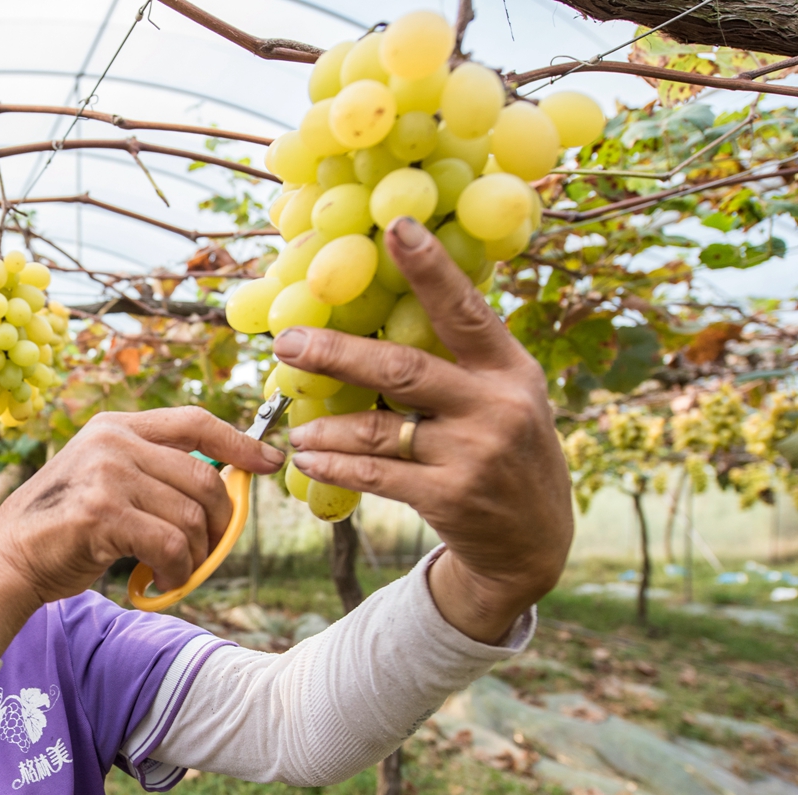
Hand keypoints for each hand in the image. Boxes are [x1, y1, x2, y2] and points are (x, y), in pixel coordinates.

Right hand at [0, 407, 283, 651]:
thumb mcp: (105, 480)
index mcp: (116, 426)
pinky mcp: (103, 512)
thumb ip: (152, 472)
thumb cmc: (62, 529)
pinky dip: (177, 571)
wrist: (8, 561)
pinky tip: (161, 580)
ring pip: (192, 517)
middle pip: (204, 479)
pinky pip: (171, 545)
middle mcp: (112, 441)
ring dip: (195, 555)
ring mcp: (107, 474)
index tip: (268, 461)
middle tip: (208, 551)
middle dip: (220, 523)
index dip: (240, 442)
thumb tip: (224, 482)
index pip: (195, 422)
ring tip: (175, 569)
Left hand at [274, 216, 572, 643]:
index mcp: (509, 370)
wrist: (532, 542)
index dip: (431, 269)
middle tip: (286, 342)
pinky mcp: (450, 498)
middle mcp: (497, 406)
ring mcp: (474, 454)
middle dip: (337, 354)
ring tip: (296, 425)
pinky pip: (374, 475)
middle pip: (403, 370)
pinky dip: (334, 465)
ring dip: (326, 426)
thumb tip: (392, 302)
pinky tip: (308, 458)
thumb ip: (463, 361)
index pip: (467, 312)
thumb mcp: (506, 399)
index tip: (397, 228)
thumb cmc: (503, 453)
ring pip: (378, 430)